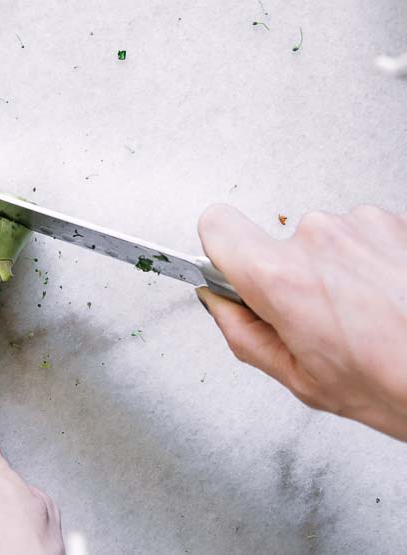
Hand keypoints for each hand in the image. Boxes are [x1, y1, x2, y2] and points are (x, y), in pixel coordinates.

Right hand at [197, 204, 406, 440]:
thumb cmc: (396, 384)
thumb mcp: (301, 379)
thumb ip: (243, 334)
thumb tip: (219, 303)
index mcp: (283, 278)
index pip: (216, 226)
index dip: (221, 251)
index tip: (235, 272)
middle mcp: (318, 238)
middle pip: (276, 243)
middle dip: (292, 276)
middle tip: (324, 321)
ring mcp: (361, 224)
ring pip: (324, 241)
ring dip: (338, 270)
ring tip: (369, 315)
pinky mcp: (394, 221)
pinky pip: (362, 236)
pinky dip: (371, 263)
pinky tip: (391, 299)